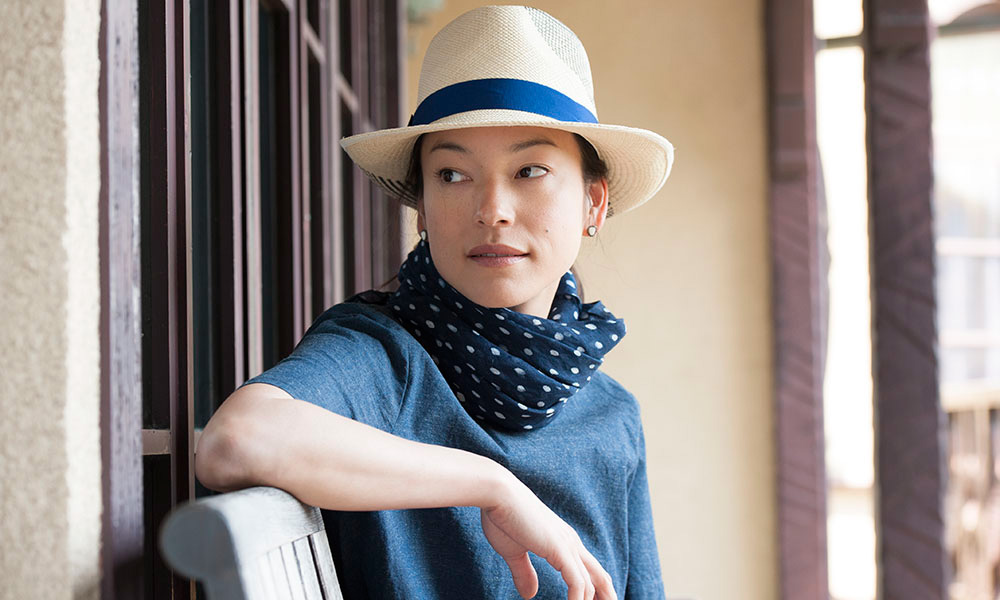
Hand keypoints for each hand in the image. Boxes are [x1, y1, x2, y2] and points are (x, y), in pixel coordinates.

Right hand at [479, 475, 616, 599]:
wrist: (497, 494)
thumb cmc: (502, 517)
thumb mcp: (514, 551)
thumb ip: (524, 572)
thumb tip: (530, 595)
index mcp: (563, 541)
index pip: (590, 570)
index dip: (597, 590)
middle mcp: (571, 543)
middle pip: (600, 577)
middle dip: (607, 597)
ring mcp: (568, 546)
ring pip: (592, 584)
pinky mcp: (560, 550)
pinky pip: (578, 583)